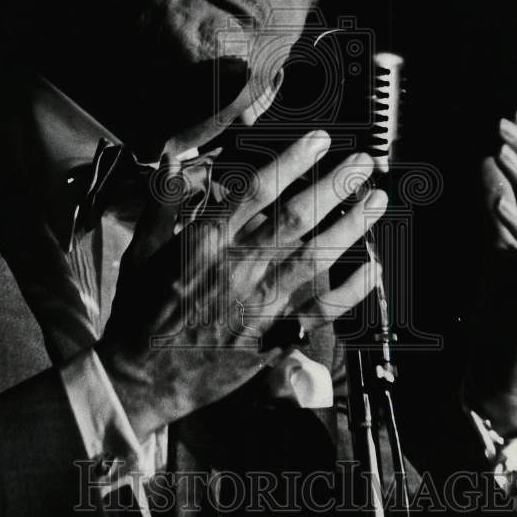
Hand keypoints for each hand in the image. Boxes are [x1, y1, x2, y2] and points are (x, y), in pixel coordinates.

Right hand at [96, 133, 385, 440]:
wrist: (141, 376)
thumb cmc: (140, 314)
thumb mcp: (141, 251)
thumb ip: (162, 202)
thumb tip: (172, 160)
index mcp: (205, 242)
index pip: (257, 190)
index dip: (292, 160)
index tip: (318, 140)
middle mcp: (237, 268)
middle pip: (296, 217)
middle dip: (334, 185)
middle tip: (361, 164)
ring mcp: (259, 303)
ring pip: (315, 257)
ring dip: (350, 226)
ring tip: (376, 201)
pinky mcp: (272, 336)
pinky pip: (321, 311)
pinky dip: (350, 290)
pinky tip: (372, 269)